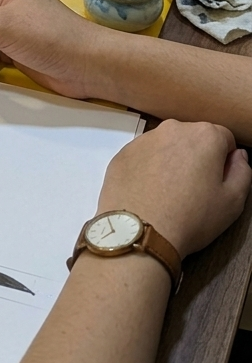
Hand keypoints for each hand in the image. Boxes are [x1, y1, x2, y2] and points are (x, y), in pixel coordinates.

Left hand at [97, 119, 250, 259]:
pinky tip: (148, 193)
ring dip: (170, 162)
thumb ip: (243, 172)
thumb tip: (238, 156)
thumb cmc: (191, 218)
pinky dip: (147, 169)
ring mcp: (143, 140)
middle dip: (197, 158)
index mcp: (205, 135)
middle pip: (193, 139)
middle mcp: (173, 129)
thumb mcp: (233, 201)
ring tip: (168, 194)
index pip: (224, 139)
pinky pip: (142, 157)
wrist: (140, 233)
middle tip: (193, 190)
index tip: (217, 182)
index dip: (224, 162)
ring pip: (166, 146)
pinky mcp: (122, 154)